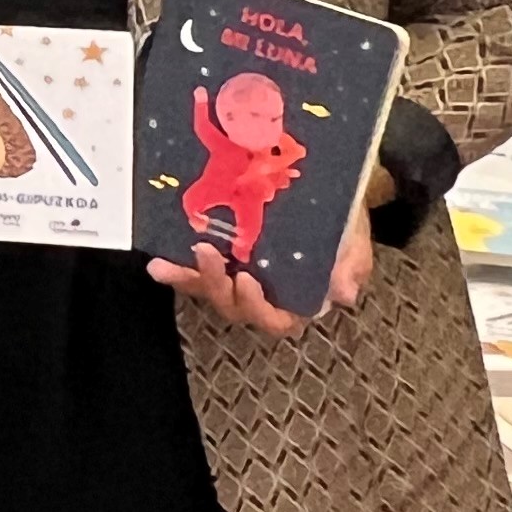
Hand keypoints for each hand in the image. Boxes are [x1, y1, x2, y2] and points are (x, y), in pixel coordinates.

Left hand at [150, 196, 374, 336]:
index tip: (247, 280)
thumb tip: (343, 294)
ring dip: (187, 279)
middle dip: (216, 286)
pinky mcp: (222, 259)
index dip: (258, 307)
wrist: (329, 192)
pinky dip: (177, 269)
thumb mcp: (355, 240)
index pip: (277, 319)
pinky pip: (195, 271)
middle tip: (205, 253)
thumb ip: (351, 265)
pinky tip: (157, 260)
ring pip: (210, 291)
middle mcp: (266, 295)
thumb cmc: (344, 223)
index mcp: (300, 299)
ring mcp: (240, 277)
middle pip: (235, 307)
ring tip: (164, 265)